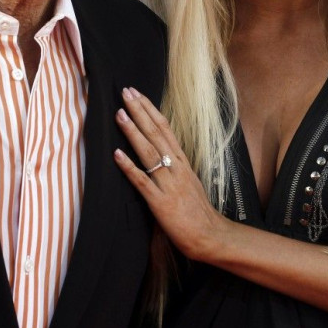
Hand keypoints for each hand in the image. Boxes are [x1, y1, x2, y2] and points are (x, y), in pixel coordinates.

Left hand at [113, 87, 225, 260]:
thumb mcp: (188, 180)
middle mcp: (176, 168)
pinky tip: (117, 155)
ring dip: (133, 132)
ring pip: (149, 152)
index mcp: (182, 161)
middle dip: (140, 111)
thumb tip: (159, 151)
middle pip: (156, 133)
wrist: (210, 235)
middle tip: (126, 92)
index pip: (165, 128)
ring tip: (120, 114)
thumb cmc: (197, 210)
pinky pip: (142, 181)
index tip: (137, 94)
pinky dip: (129, 167)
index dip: (150, 110)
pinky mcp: (160, 202)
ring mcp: (168, 184)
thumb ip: (174, 166)